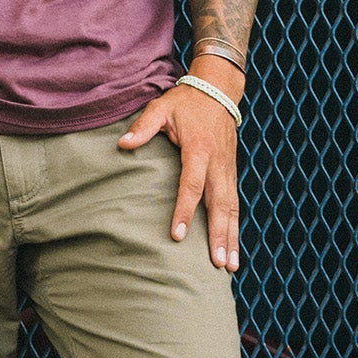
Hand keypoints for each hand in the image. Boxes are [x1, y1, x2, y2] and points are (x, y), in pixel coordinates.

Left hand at [118, 77, 240, 273]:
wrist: (218, 90)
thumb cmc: (185, 102)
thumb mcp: (161, 107)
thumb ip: (143, 126)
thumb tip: (122, 144)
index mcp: (198, 149)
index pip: (192, 185)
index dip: (184, 210)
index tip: (177, 235)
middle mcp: (217, 163)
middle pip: (220, 204)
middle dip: (221, 235)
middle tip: (219, 264)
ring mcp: (228, 169)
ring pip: (232, 208)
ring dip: (232, 237)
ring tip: (231, 266)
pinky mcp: (231, 172)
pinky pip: (234, 204)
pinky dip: (234, 226)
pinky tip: (233, 247)